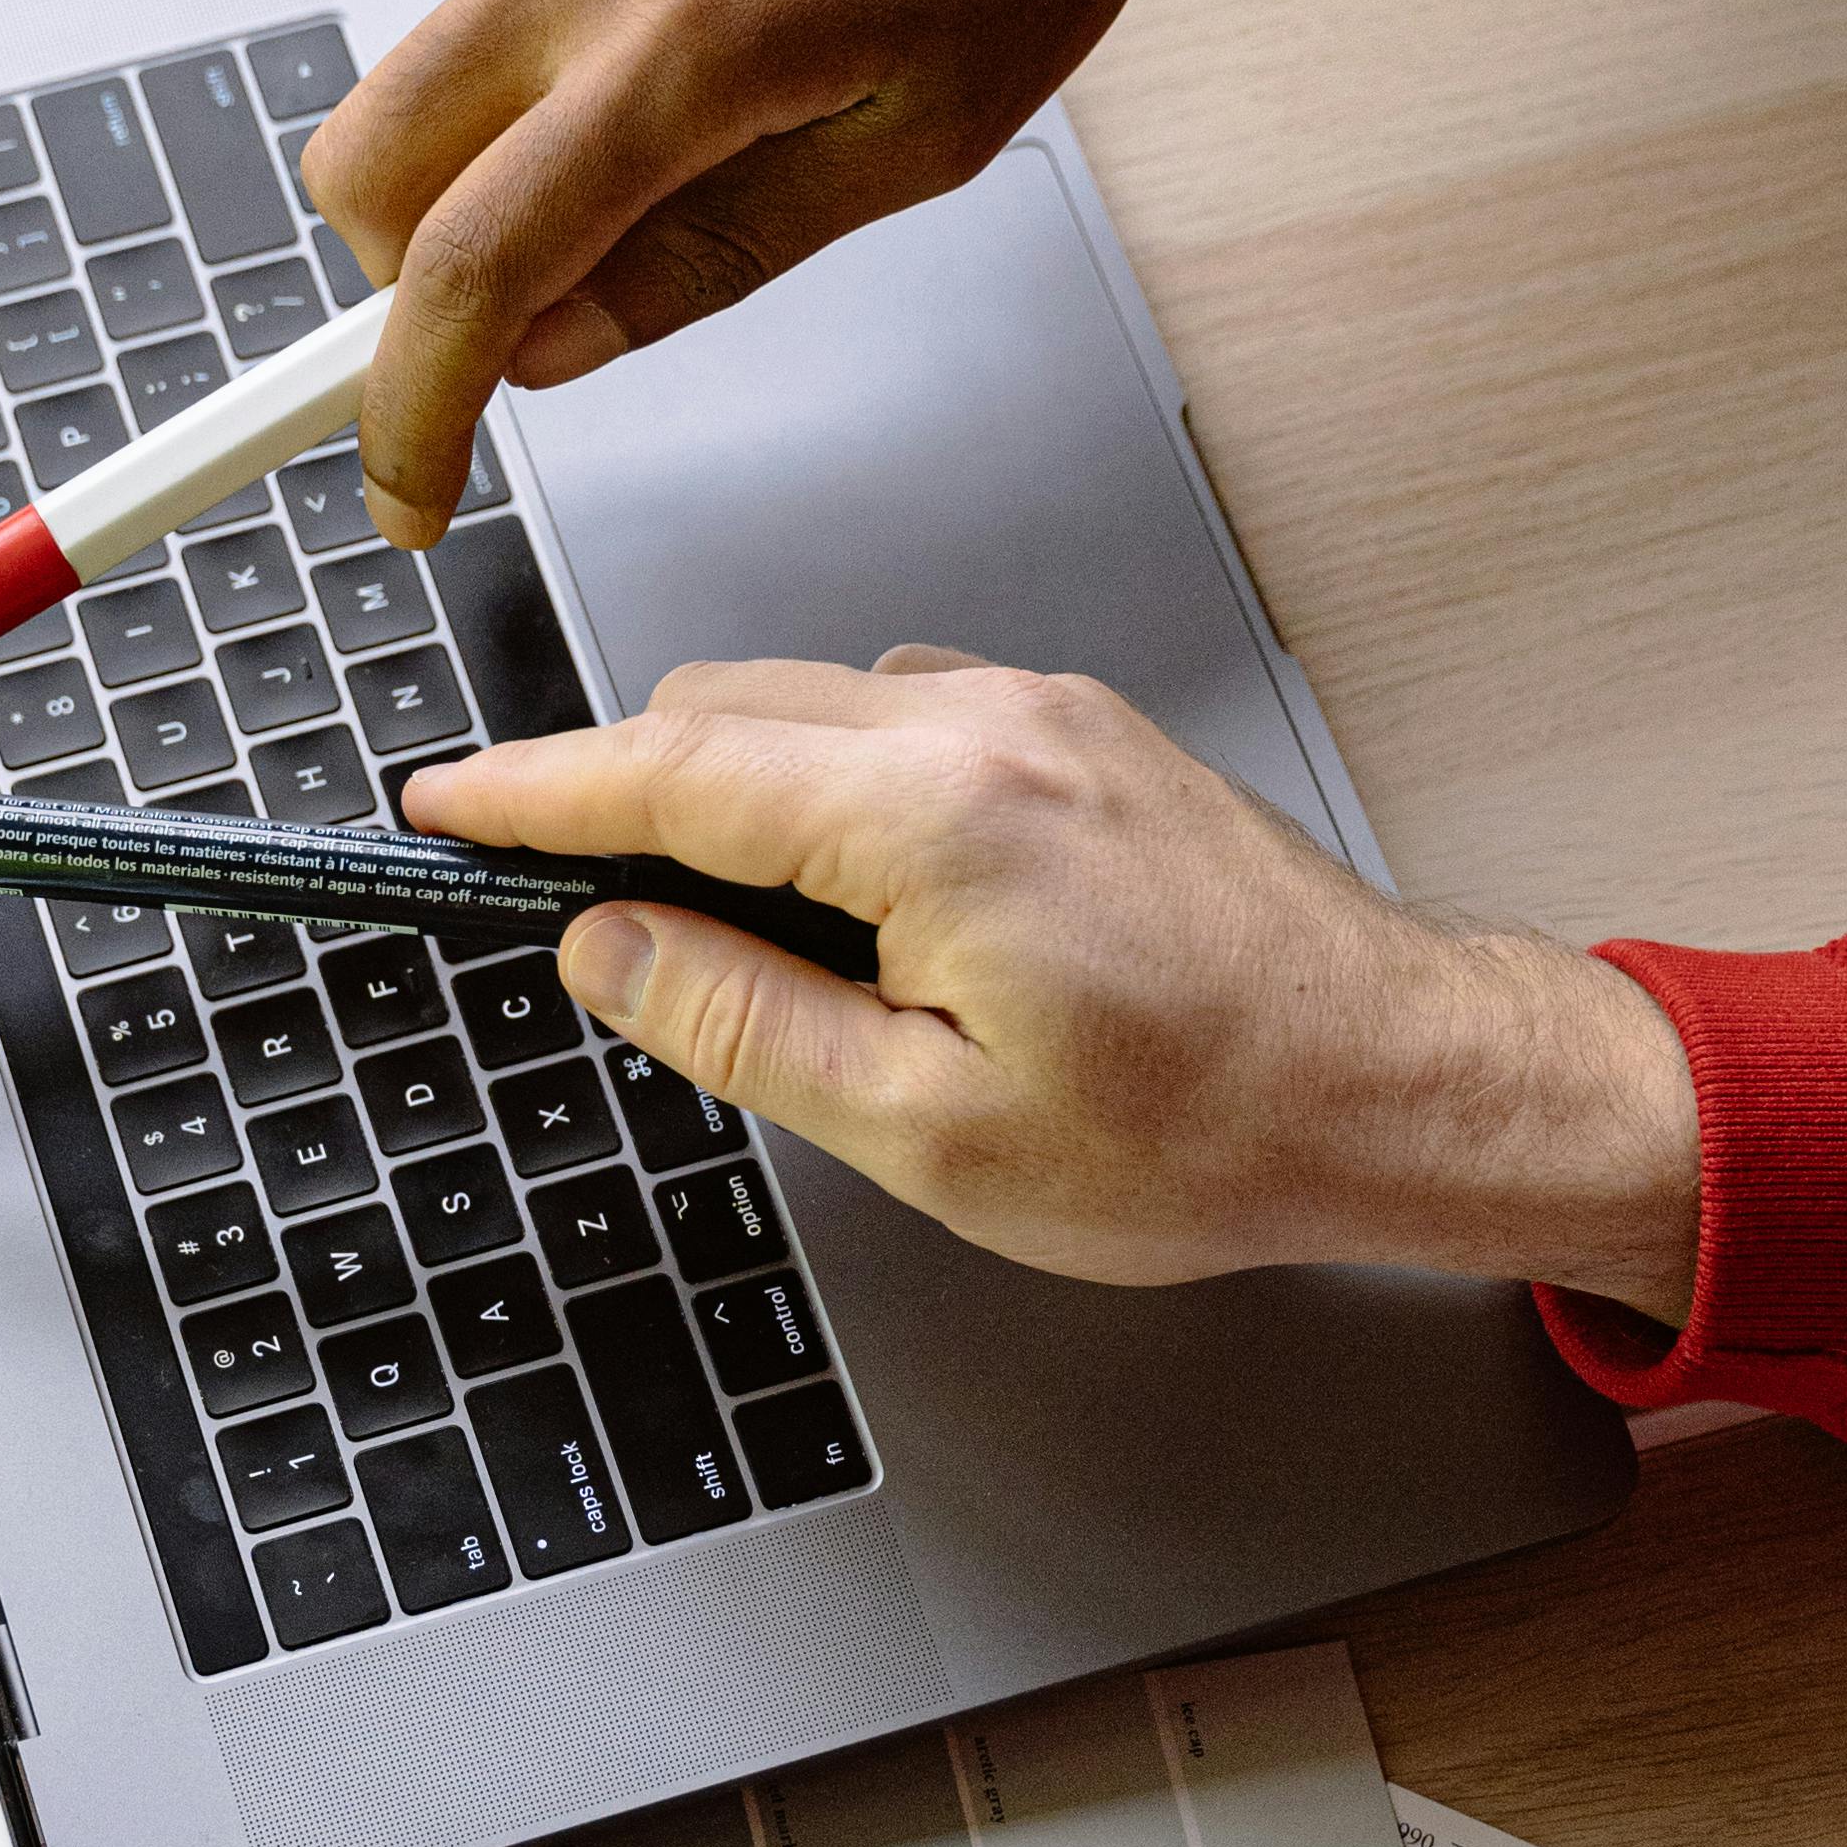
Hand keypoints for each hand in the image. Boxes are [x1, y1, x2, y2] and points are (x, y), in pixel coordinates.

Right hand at [298, 0, 1373, 544]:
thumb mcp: (920, 143)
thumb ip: (711, 258)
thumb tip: (549, 351)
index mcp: (695, 45)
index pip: (470, 268)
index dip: (412, 410)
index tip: (409, 490)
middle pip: (371, 165)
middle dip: (413, 266)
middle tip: (538, 280)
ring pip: (440, 58)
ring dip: (522, 109)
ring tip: (711, 48)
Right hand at [403, 652, 1701, 1315]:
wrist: (1405, 1087)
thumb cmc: (1211, 1129)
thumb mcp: (928, 1133)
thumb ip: (739, 1022)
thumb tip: (605, 948)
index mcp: (934, 813)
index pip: (666, 769)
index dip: (529, 792)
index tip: (441, 810)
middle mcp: (986, 721)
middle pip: (725, 718)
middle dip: (618, 798)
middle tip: (555, 910)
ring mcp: (1042, 713)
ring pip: (809, 714)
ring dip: (731, 800)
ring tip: (720, 945)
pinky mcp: (1079, 733)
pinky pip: (898, 725)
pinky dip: (826, 792)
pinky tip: (845, 910)